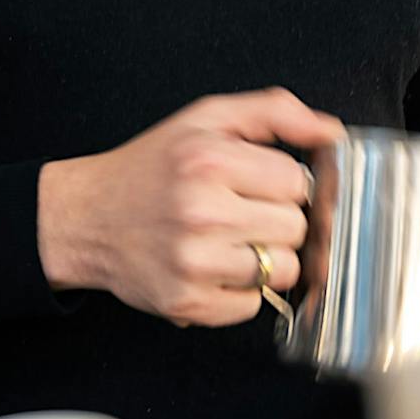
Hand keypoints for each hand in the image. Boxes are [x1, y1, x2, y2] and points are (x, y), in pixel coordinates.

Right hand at [38, 89, 341, 327]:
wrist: (88, 217)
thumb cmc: (153, 166)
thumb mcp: (208, 118)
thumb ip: (275, 112)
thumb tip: (331, 131)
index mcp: (211, 161)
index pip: (297, 180)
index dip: (285, 181)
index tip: (263, 181)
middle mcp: (202, 212)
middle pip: (296, 227)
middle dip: (280, 218)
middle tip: (246, 210)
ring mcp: (194, 263)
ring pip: (283, 270)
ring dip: (268, 256)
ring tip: (233, 238)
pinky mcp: (186, 303)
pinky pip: (254, 306)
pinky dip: (243, 290)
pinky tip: (216, 265)